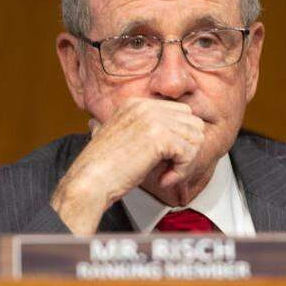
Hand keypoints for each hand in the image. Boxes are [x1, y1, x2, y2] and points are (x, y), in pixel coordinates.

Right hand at [50, 99, 204, 233]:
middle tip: (172, 167)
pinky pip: (189, 153)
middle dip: (188, 148)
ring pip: (195, 137)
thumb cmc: (103, 168)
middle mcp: (145, 106)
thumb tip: (168, 138)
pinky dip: (182, 171)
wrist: (89, 181)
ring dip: (186, 161)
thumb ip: (142, 131)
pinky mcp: (159, 136)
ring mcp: (153, 119)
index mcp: (136, 104)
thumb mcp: (123, 139)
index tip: (167, 158)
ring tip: (168, 174)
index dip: (180, 138)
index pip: (181, 112)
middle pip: (193, 122)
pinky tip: (164, 179)